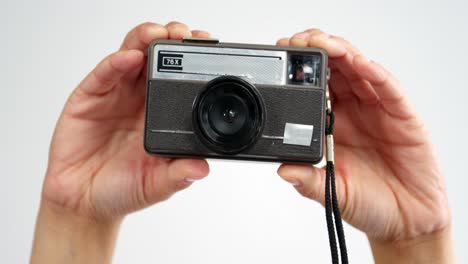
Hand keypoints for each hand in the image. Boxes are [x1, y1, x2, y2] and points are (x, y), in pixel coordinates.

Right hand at [42, 22, 210, 220]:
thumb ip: (178, 175)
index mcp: (162, 114)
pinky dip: (116, 63)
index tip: (207, 48)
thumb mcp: (157, 185)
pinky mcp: (90, 98)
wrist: (83, 201)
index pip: (180, 77)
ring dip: (145, 40)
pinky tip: (130, 58)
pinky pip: (104, 74)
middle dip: (172, 40)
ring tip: (158, 35)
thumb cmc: (123, 190)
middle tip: (185, 35)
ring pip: (132, 55)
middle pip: (157, 57)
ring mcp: (116, 95)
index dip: (193, 59)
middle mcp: (141, 99)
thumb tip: (202, 169)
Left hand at [276, 30, 450, 246]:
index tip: (283, 59)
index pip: (315, 88)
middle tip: (300, 42)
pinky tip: (362, 64)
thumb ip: (309, 181)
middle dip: (317, 52)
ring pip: (359, 71)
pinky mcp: (402, 116)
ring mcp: (377, 111)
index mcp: (332, 124)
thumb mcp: (332, 192)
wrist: (407, 221)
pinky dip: (377, 75)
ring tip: (325, 44)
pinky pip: (389, 90)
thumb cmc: (369, 203)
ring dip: (343, 54)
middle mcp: (353, 112)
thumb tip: (282, 170)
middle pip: (335, 71)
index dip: (300, 71)